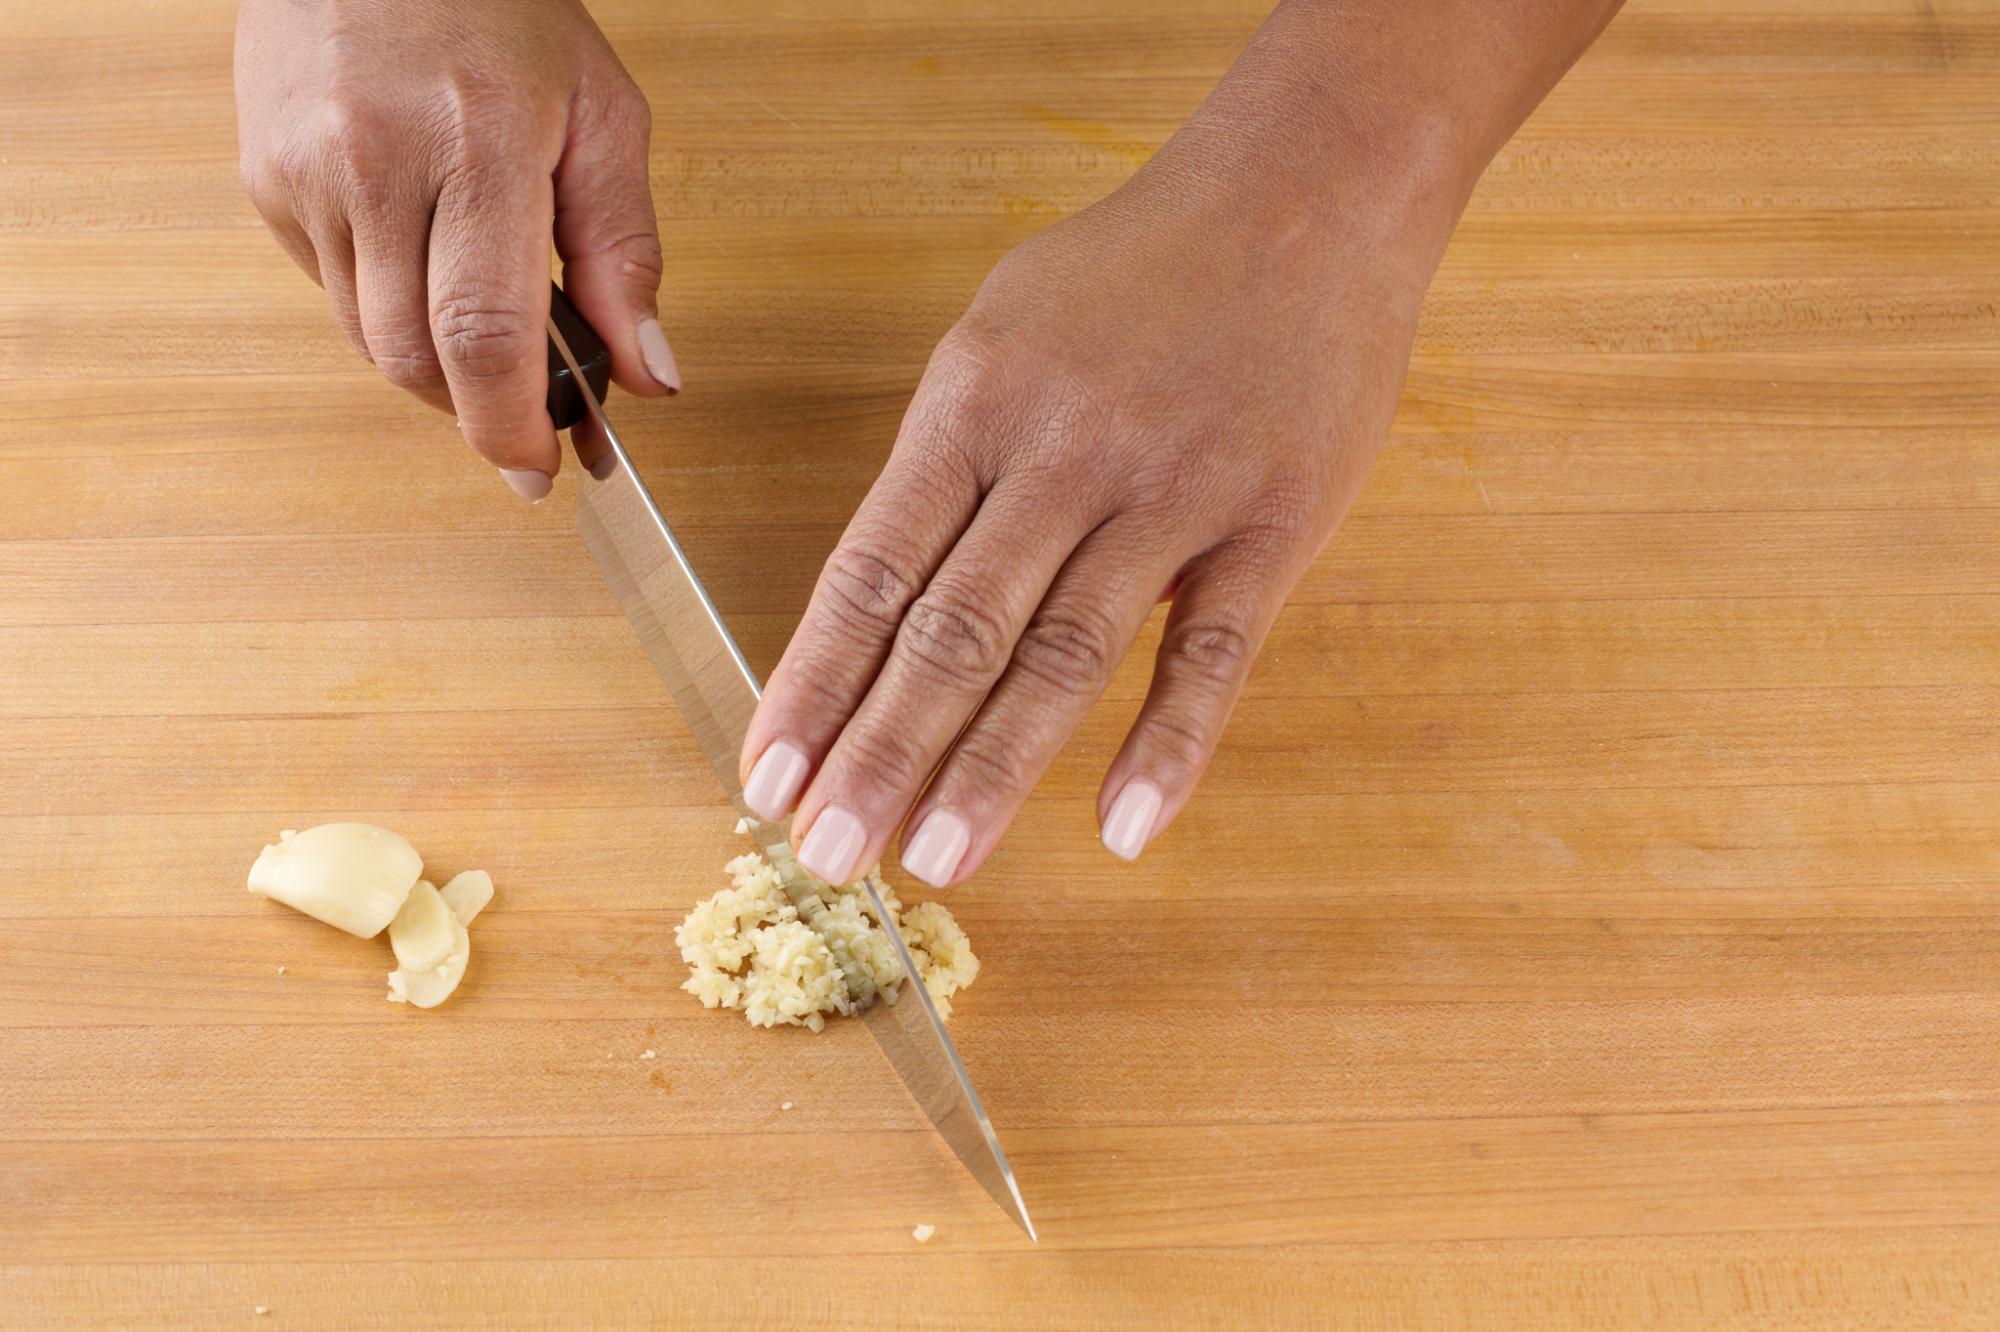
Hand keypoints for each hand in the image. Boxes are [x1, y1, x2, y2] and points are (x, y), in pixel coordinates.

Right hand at [234, 0, 677, 498]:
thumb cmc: (500, 10)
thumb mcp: (603, 116)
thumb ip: (625, 253)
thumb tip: (650, 374)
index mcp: (476, 142)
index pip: (482, 336)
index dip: (511, 427)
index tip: (543, 471)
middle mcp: (374, 161)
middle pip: (416, 361)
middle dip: (479, 414)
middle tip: (536, 420)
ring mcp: (305, 174)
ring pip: (371, 342)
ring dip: (439, 370)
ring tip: (493, 332)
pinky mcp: (266, 183)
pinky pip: (338, 296)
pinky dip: (394, 313)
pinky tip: (431, 265)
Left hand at [739, 122, 1450, 884]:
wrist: (1309, 189)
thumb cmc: (1139, 266)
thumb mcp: (1003, 329)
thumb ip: (950, 462)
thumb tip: (882, 596)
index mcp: (976, 403)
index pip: (871, 570)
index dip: (814, 684)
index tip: (765, 776)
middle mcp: (1062, 452)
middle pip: (953, 629)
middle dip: (880, 754)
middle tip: (828, 856)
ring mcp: (1172, 490)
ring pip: (1068, 652)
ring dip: (994, 770)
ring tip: (936, 862)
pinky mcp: (1274, 520)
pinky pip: (1215, 650)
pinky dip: (1170, 744)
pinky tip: (1123, 827)